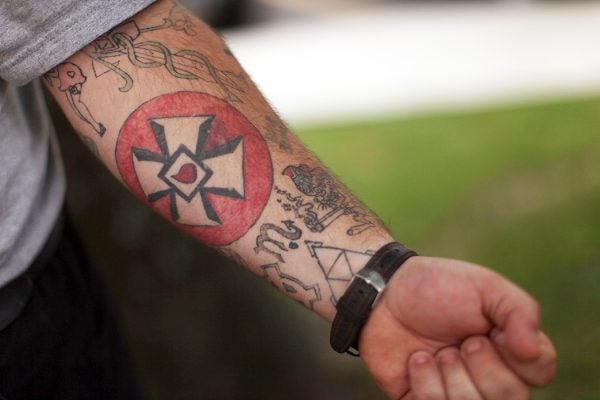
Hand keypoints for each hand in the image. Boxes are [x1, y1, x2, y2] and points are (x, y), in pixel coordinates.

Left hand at [358, 256, 555, 398]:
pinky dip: (426, 385)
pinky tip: (417, 362)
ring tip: (437, 352)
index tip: (493, 333)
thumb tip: (532, 350)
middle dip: (483, 369)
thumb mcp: (484, 286)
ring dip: (453, 377)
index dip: (517, 358)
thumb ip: (519, 311)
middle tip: (462, 343)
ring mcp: (457, 392)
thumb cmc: (436, 287)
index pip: (539, 374)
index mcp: (510, 349)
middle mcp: (489, 376)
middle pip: (511, 399)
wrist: (382, 294)